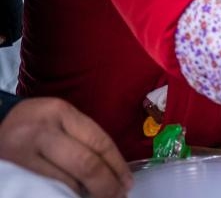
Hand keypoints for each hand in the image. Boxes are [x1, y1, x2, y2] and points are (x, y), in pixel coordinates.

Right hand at [0, 97, 132, 197]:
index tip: (127, 182)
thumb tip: (113, 170)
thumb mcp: (57, 120)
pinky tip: (72, 197)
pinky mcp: (12, 175)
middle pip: (86, 164)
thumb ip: (82, 138)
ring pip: (66, 182)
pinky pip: (45, 190)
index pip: (99, 141)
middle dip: (106, 185)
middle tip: (117, 195)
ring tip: (97, 197)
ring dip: (86, 194)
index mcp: (60, 112)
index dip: (117, 166)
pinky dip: (64, 195)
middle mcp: (41, 132)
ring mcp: (23, 155)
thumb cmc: (31, 125)